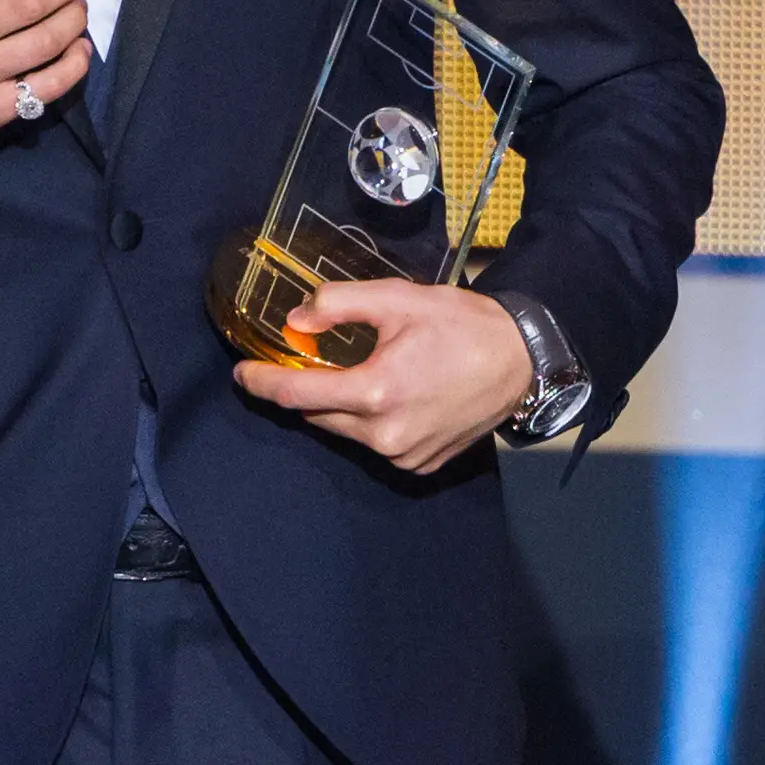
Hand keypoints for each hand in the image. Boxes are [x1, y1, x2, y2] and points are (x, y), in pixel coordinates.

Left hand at [231, 279, 533, 475]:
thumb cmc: (461, 325)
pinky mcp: (420, 465)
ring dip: (338, 407)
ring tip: (357, 375)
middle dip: (305, 390)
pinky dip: (368, 424)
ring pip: (344, 432)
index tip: (242, 373)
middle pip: (318, 414)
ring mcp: (404, 455)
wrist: (522, 361)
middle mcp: (386, 434)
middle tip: (307, 363)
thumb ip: (339, 304)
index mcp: (376, 393)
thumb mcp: (396, 298)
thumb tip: (296, 320)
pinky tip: (388, 397)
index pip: (297, 394)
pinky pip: (374, 445)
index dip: (263, 383)